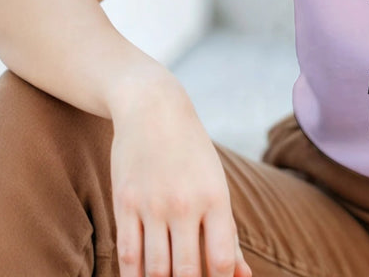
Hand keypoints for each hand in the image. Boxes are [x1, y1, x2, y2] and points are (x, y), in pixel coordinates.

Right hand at [109, 78, 251, 276]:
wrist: (153, 109)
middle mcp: (185, 203)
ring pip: (155, 270)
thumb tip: (244, 276)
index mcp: (215, 197)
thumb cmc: (192, 153)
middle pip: (187, 272)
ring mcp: (152, 204)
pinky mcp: (124, 204)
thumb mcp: (217, 185)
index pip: (221, 260)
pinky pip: (126, 256)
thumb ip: (228, 233)